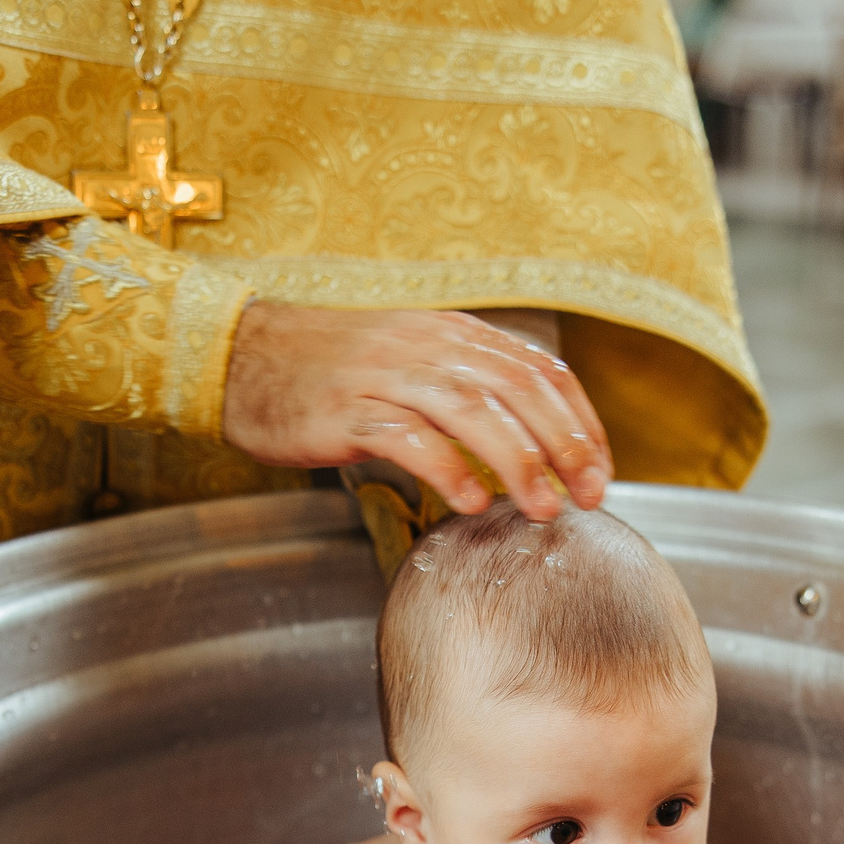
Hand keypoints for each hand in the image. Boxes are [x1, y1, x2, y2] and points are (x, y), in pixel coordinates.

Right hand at [222, 305, 611, 521]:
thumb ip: (468, 392)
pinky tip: (470, 503)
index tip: (602, 472)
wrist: (241, 357)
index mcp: (452, 335)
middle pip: (516, 390)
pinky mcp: (345, 411)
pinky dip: (446, 470)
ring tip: (542, 508)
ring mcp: (384, 376)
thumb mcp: (411, 364)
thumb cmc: (331, 373)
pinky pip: (406, 438)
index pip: (539, 369)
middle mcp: (426, 346)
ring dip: (516, 462)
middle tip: (589, 496)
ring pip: (470, 411)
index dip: (580, 421)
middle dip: (563, 445)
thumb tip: (533, 443)